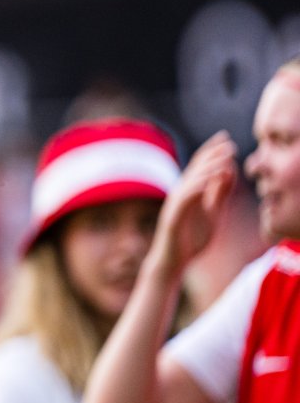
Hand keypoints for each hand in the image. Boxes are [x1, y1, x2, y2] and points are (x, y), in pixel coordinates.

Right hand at [155, 132, 237, 273]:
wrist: (174, 262)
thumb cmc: (191, 240)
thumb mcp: (213, 213)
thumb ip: (220, 194)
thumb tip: (229, 172)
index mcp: (190, 192)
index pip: (200, 166)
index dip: (212, 152)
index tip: (227, 139)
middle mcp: (180, 194)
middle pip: (195, 169)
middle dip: (212, 155)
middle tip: (230, 144)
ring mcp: (175, 205)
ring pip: (191, 180)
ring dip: (208, 168)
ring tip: (225, 160)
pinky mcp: (173, 216)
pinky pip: (184, 198)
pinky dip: (196, 187)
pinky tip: (209, 181)